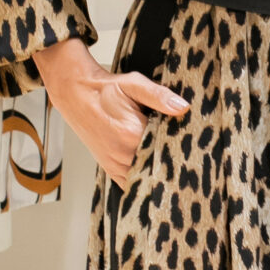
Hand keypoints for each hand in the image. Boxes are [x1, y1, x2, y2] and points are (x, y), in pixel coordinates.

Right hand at [37, 39, 188, 184]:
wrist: (76, 95)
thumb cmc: (105, 89)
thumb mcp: (134, 84)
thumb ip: (159, 96)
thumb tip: (182, 107)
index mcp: (131, 134)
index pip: (166, 150)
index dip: (182, 151)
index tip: (193, 150)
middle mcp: (122, 154)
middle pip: (157, 169)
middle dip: (173, 166)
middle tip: (190, 164)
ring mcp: (114, 164)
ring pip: (145, 180)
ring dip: (159, 177)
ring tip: (176, 172)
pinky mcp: (110, 168)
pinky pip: (130, 184)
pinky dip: (143, 182)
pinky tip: (156, 178)